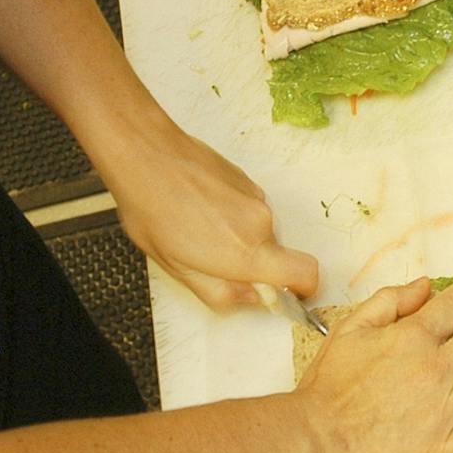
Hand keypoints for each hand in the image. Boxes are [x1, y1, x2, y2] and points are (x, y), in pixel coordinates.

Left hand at [100, 124, 319, 310]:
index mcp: (247, 253)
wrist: (146, 155)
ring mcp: (256, 197)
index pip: (306, 273)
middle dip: (251, 264)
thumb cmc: (153, 210)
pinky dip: (231, 215)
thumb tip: (249, 297)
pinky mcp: (247, 179)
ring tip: (196, 228)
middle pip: (276, 255)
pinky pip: (249, 209)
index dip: (302, 288)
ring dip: (237, 237)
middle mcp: (261, 223)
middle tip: (209, 259)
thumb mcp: (178, 270)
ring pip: (259, 231)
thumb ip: (221, 293)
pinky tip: (198, 208)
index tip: (283, 292)